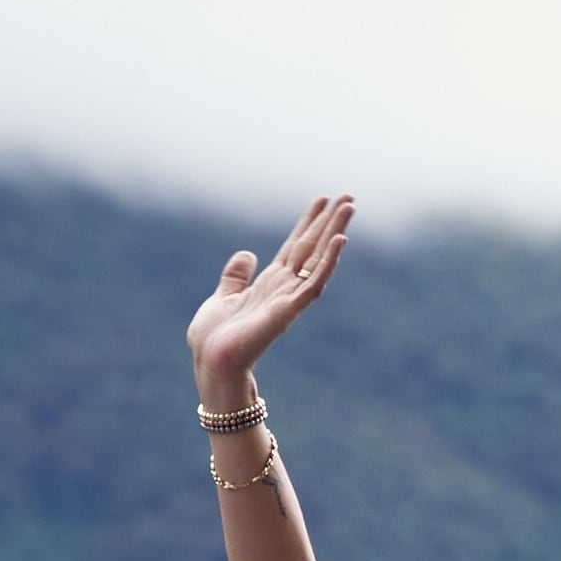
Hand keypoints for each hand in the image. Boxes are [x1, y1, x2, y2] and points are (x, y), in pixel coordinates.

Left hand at [189, 193, 350, 404]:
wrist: (211, 364)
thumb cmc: (213, 339)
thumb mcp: (221, 297)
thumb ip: (235, 276)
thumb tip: (247, 254)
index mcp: (269, 283)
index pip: (295, 246)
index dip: (308, 222)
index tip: (323, 200)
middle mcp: (283, 287)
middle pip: (311, 246)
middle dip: (329, 221)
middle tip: (348, 196)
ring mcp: (289, 298)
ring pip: (318, 258)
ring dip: (335, 232)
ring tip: (349, 207)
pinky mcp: (289, 310)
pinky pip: (314, 283)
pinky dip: (328, 262)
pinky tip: (340, 240)